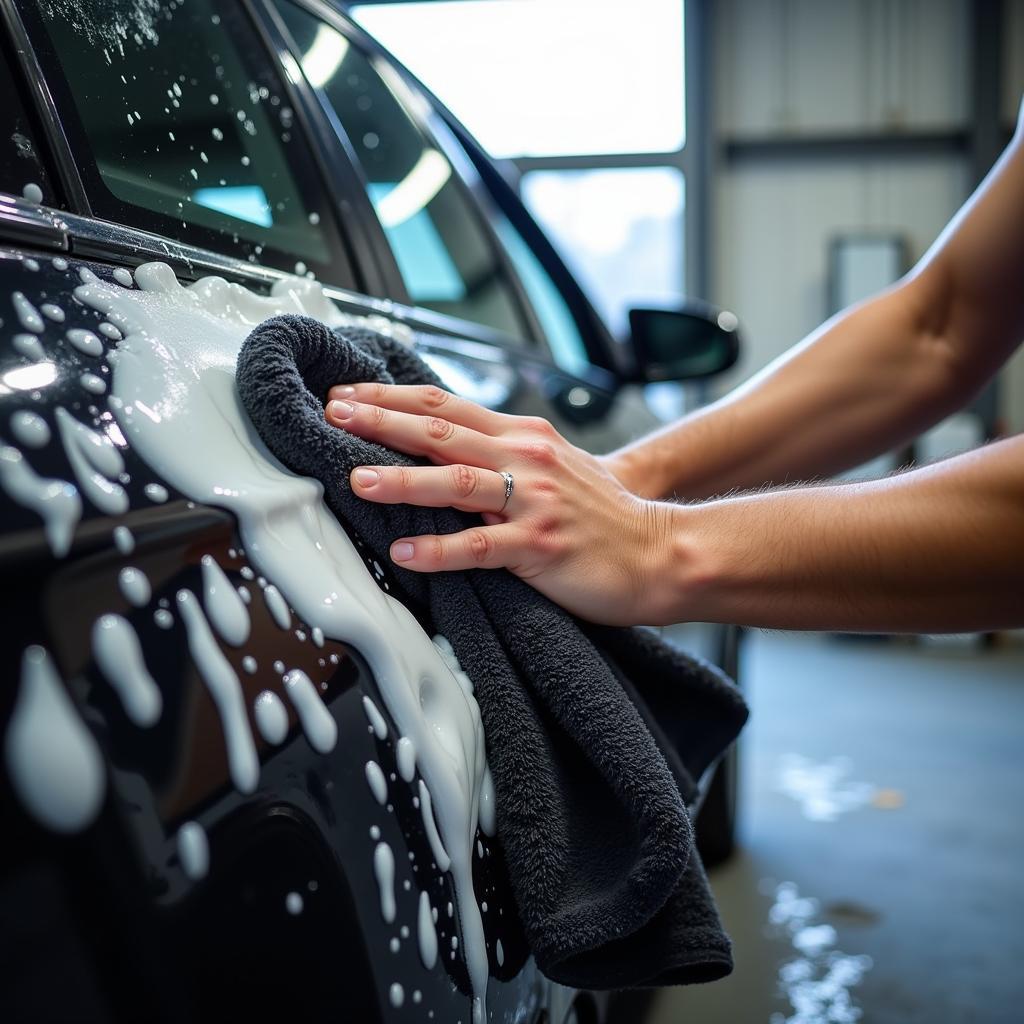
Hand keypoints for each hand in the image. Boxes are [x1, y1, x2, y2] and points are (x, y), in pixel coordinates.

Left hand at [324, 383, 671, 625]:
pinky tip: (406, 552)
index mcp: (522, 436)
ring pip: (456, 482)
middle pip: (441, 431)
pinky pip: (481, 547)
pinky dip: (440, 549)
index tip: (348, 394)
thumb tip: (439, 452)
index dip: (392, 397)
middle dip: (381, 421)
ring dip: (402, 481)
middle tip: (334, 415)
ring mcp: (533, 502)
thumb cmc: (600, 513)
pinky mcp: (540, 546)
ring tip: (356, 480)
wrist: (659, 549)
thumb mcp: (550, 466)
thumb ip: (500, 454)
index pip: (445, 405)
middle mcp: (525, 459)